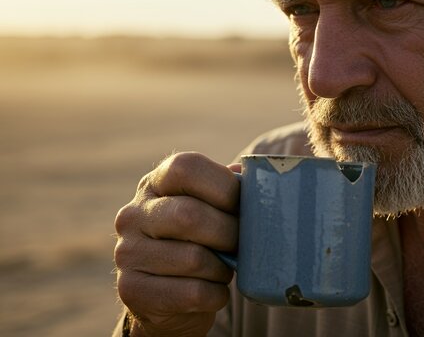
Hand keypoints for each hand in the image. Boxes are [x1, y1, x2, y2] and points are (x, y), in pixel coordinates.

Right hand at [114, 152, 239, 335]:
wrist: (170, 300)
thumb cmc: (203, 243)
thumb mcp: (211, 209)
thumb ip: (229, 190)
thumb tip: (252, 177)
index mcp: (155, 184)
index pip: (187, 168)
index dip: (224, 187)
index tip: (242, 206)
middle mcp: (133, 214)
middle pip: (190, 215)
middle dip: (229, 234)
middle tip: (241, 245)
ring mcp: (127, 253)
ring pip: (194, 259)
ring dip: (222, 269)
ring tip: (224, 269)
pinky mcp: (131, 290)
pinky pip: (192, 293)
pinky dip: (215, 295)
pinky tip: (213, 292)